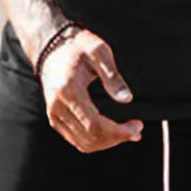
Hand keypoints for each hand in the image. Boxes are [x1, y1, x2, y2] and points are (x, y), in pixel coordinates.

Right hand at [39, 28, 142, 152]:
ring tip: (129, 133)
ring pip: (84, 143)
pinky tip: (113, 134)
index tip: (138, 125)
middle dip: (117, 138)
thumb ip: (112, 75)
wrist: (51, 46)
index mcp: (68, 91)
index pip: (95, 125)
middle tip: (137, 129)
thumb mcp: (98, 51)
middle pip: (91, 138)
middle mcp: (57, 107)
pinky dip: (97, 141)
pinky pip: (77, 140)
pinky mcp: (55, 119)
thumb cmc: (78, 46)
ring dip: (108, 142)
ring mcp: (54, 115)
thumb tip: (127, 99)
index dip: (119, 131)